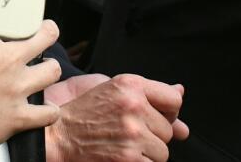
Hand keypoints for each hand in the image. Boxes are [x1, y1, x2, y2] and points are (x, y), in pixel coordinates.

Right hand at [0, 20, 61, 161]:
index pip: (8, 20)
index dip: (13, 17)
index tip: (13, 19)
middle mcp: (6, 61)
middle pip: (43, 37)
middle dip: (47, 32)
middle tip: (46, 32)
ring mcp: (15, 89)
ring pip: (51, 71)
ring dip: (50, 68)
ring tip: (46, 68)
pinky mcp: (18, 116)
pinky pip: (47, 113)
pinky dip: (49, 111)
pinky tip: (47, 109)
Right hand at [45, 74, 188, 161]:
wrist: (60, 136)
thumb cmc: (86, 113)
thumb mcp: (115, 90)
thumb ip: (149, 92)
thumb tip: (180, 92)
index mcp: (131, 85)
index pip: (174, 100)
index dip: (169, 112)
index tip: (158, 117)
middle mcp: (134, 106)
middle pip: (168, 129)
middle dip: (153, 135)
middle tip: (129, 133)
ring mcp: (132, 133)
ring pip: (163, 151)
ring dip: (148, 153)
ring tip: (124, 144)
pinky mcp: (129, 157)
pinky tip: (122, 156)